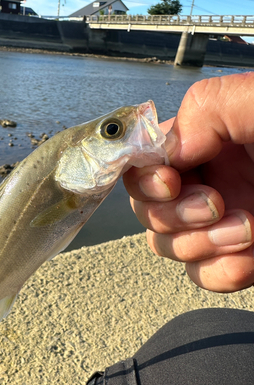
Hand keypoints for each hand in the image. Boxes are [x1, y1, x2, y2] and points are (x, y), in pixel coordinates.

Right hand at [124, 72, 253, 292]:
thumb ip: (209, 108)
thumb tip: (172, 152)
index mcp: (205, 143)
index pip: (142, 165)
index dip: (144, 179)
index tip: (171, 181)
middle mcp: (205, 183)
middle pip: (148, 212)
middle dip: (176, 215)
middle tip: (217, 204)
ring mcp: (219, 225)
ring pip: (170, 247)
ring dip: (202, 244)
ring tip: (247, 229)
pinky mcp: (238, 257)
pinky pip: (204, 276)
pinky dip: (223, 272)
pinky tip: (253, 257)